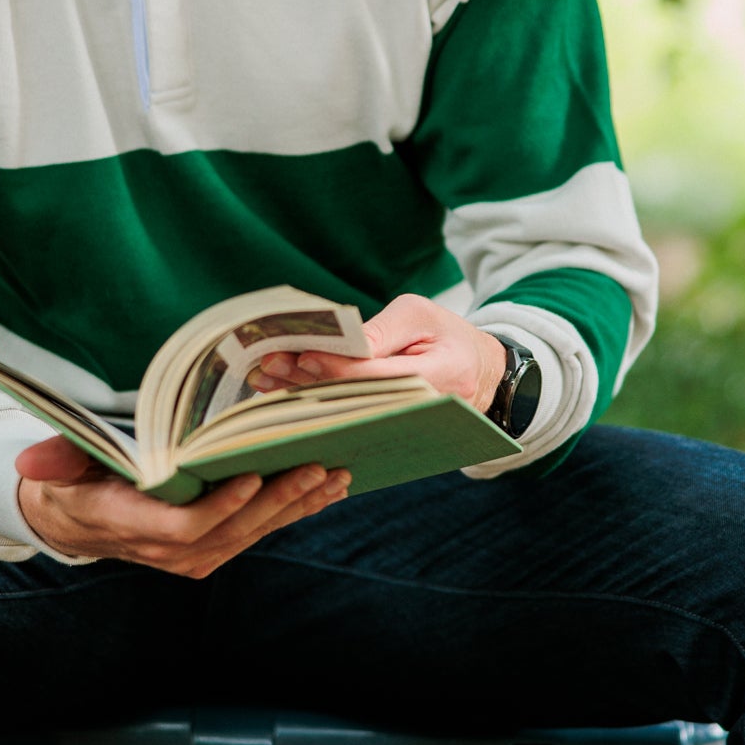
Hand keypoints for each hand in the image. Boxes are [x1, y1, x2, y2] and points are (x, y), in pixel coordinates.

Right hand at [16, 436, 348, 574]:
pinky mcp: (211, 550)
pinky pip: (256, 532)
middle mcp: (166, 550)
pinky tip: (326, 492)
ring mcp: (192, 556)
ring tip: (336, 477)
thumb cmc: (71, 481)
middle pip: (232, 531)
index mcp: (131, 525)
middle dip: (279, 501)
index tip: (255, 477)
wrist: (74, 519)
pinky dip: (293, 512)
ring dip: (297, 507)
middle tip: (318, 468)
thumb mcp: (58, 466)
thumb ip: (55, 459)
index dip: (222, 507)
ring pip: (253, 533)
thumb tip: (28, 462)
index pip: (185, 526)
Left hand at [249, 294, 507, 411]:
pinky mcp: (391, 430)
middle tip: (267, 368)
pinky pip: (350, 421)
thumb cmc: (446, 334)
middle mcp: (424, 408)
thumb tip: (339, 343)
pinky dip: (317, 407)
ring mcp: (408, 426)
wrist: (479, 372)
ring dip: (304, 397)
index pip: (380, 376)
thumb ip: (383, 329)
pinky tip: (285, 396)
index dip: (339, 368)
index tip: (302, 356)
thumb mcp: (421, 314)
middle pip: (357, 400)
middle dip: (308, 384)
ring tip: (265, 381)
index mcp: (441, 375)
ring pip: (348, 414)